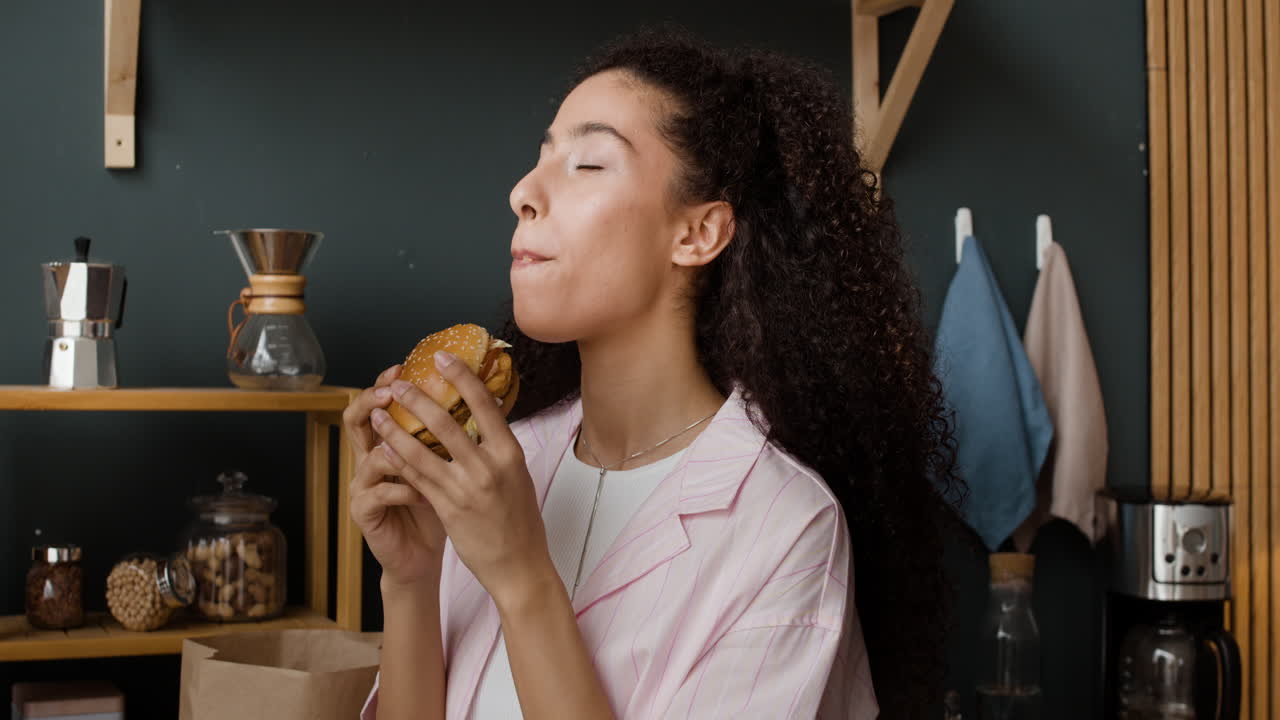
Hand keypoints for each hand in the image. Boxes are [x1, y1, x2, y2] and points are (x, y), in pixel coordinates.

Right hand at [344, 364, 446, 587]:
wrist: (422, 554)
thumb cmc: (438, 507)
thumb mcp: (446, 466)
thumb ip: (449, 436)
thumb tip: (483, 396)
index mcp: (389, 443)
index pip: (378, 404)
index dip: (384, 383)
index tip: (404, 366)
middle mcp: (370, 459)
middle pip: (357, 420)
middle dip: (375, 401)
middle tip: (395, 391)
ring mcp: (363, 485)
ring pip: (370, 456)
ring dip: (397, 448)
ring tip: (419, 444)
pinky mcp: (364, 512)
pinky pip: (381, 493)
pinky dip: (405, 489)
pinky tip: (425, 492)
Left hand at [371, 350, 552, 608]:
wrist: (520, 565)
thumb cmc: (520, 521)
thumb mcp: (517, 477)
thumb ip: (498, 450)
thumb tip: (482, 420)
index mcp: (510, 454)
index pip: (484, 405)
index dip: (462, 378)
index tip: (443, 358)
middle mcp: (489, 467)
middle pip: (446, 422)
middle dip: (416, 399)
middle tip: (398, 384)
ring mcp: (466, 489)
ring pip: (421, 450)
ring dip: (395, 428)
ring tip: (378, 413)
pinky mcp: (447, 509)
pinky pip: (416, 478)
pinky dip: (398, 459)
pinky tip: (383, 448)